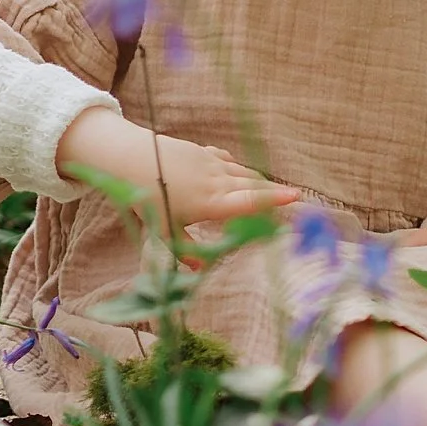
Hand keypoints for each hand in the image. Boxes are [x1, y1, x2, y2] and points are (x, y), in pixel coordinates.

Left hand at [57, 106, 299, 253]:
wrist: (129, 157)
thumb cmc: (146, 197)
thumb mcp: (164, 231)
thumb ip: (185, 252)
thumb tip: (200, 273)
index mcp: (212, 203)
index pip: (249, 202)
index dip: (274, 201)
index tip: (297, 198)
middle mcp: (217, 181)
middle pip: (253, 186)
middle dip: (275, 192)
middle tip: (296, 197)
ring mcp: (211, 164)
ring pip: (243, 172)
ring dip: (259, 181)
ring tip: (274, 189)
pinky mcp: (202, 152)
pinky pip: (227, 160)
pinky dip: (237, 168)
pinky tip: (238, 171)